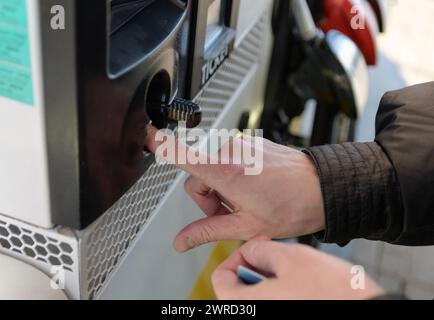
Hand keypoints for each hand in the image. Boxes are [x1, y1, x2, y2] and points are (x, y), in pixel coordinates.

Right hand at [145, 126, 324, 251]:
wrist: (323, 188)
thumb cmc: (292, 205)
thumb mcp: (246, 226)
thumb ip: (208, 231)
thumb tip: (183, 241)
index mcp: (225, 172)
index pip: (184, 155)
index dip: (163, 146)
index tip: (148, 136)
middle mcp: (231, 152)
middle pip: (199, 176)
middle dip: (209, 199)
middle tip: (233, 213)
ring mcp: (242, 145)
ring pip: (215, 169)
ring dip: (224, 188)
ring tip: (249, 201)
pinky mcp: (252, 143)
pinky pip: (231, 159)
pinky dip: (235, 176)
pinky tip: (256, 188)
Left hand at [212, 239, 384, 299]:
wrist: (368, 311)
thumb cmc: (332, 292)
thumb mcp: (290, 258)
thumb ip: (260, 251)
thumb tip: (250, 250)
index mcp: (245, 306)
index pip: (221, 277)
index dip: (236, 255)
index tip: (256, 247)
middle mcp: (253, 318)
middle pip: (239, 288)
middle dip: (256, 266)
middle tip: (277, 255)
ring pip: (259, 296)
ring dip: (270, 278)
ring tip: (294, 269)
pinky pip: (275, 303)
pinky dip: (282, 292)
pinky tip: (302, 283)